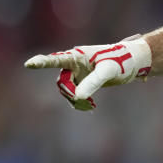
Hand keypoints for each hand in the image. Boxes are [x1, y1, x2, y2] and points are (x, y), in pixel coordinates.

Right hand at [24, 36, 151, 109]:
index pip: (56, 60)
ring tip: (91, 107)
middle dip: (71, 94)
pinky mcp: (83, 81)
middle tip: (86, 103)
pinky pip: (74, 95)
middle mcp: (74, 63)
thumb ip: (93, 82)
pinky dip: (80, 102)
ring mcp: (77, 73)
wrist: (133, 62)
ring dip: (76, 101)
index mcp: (78, 55)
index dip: (41, 62)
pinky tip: (90, 107)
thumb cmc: (122, 61)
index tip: (29, 64)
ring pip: (67, 91)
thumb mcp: (108, 71)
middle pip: (62, 82)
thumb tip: (77, 96)